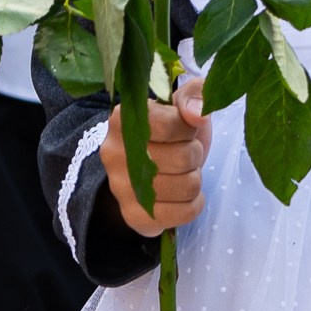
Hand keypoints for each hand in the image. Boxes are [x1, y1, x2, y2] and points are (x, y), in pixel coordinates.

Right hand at [102, 76, 208, 237]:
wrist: (151, 168)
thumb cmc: (170, 133)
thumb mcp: (182, 106)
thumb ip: (194, 95)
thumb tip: (197, 114)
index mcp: (122, 118)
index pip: (170, 124)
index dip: (188, 129)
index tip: (183, 130)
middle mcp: (113, 153)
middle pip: (183, 158)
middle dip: (194, 156)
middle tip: (184, 154)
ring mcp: (119, 187)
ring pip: (186, 187)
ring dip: (195, 180)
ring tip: (182, 173)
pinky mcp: (132, 215)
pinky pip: (181, 215)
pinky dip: (192, 206)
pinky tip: (183, 196)